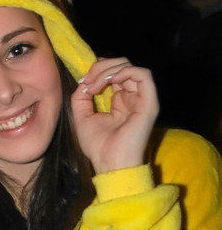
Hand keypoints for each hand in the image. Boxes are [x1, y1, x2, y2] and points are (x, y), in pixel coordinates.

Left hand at [71, 58, 159, 173]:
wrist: (110, 164)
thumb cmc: (98, 146)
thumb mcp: (82, 117)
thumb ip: (81, 97)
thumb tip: (85, 80)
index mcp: (119, 100)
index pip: (112, 72)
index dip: (97, 70)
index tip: (83, 82)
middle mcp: (132, 96)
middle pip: (121, 65)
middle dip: (101, 67)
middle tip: (88, 80)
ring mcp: (142, 98)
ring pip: (130, 66)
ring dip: (109, 70)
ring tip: (95, 84)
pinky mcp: (149, 101)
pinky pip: (143, 74)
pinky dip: (125, 71)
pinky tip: (110, 81)